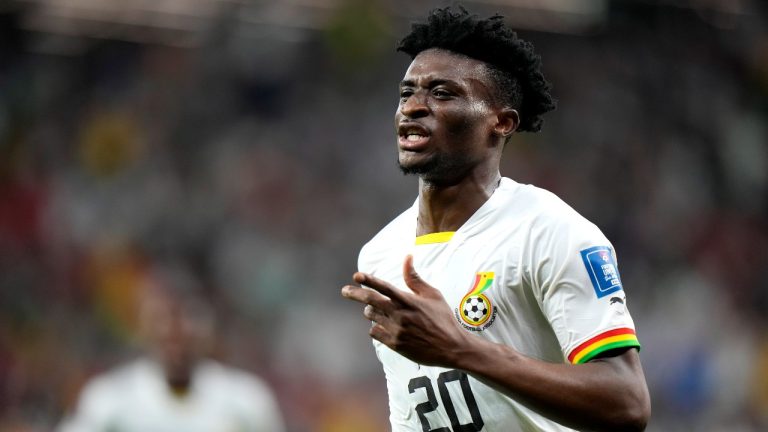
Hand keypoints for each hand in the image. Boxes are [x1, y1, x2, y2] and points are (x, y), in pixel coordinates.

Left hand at [341, 255, 470, 366]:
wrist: (452, 347)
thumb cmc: (443, 318)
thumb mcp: (433, 295)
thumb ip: (415, 278)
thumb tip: (407, 257)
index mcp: (409, 301)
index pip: (385, 287)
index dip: (369, 280)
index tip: (356, 275)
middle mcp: (400, 314)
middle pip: (371, 301)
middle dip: (354, 294)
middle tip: (345, 290)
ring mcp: (396, 330)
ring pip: (371, 316)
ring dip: (370, 311)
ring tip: (379, 310)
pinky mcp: (395, 344)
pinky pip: (374, 332)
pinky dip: (376, 327)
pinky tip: (385, 326)